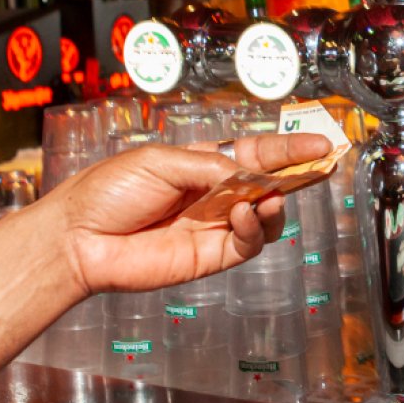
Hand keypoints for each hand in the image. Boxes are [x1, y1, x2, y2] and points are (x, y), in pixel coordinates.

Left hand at [52, 132, 331, 297]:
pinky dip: (255, 229)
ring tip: (269, 197)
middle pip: (270, 183)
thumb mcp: (159, 161)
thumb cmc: (109, 191)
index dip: (289, 149)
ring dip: (276, 204)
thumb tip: (246, 176)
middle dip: (299, 175)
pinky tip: (244, 214)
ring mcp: (214, 227)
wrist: (79, 238)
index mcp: (203, 164)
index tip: (321, 144)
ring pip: (266, 217)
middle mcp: (215, 195)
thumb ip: (208, 166)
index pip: (257, 154)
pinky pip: (248, 244)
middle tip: (323, 168)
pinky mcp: (209, 257)